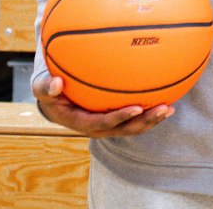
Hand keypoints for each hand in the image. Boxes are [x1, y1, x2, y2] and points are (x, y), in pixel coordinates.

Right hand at [32, 74, 172, 137]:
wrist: (55, 102)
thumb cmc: (50, 91)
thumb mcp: (42, 88)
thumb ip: (46, 86)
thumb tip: (56, 83)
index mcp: (81, 122)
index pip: (103, 123)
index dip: (121, 117)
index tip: (137, 107)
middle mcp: (97, 128)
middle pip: (125, 129)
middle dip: (145, 121)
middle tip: (164, 108)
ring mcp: (108, 126)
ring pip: (133, 128)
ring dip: (152, 120)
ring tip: (170, 108)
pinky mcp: (116, 120)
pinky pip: (134, 120)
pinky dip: (150, 113)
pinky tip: (167, 100)